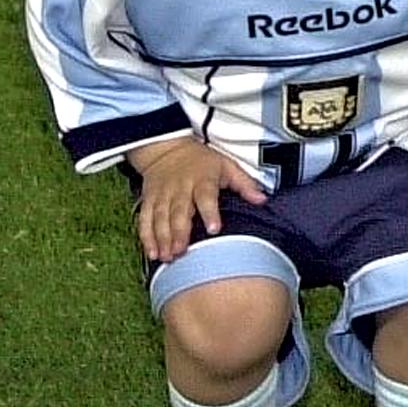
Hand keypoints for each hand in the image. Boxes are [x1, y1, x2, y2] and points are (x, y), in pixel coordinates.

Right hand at [130, 138, 267, 262]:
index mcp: (202, 179)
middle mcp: (180, 188)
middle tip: (182, 251)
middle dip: (179, 233)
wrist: (167, 150)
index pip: (206, 196)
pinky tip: (152, 252)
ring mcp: (162, 195)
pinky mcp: (148, 201)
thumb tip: (262, 199)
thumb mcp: (226, 166)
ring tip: (168, 256)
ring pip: (160, 218)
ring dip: (162, 238)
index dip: (210, 212)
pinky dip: (146, 237)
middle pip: (179, 212)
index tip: (214, 229)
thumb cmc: (202, 161)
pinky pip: (145, 220)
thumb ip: (244, 184)